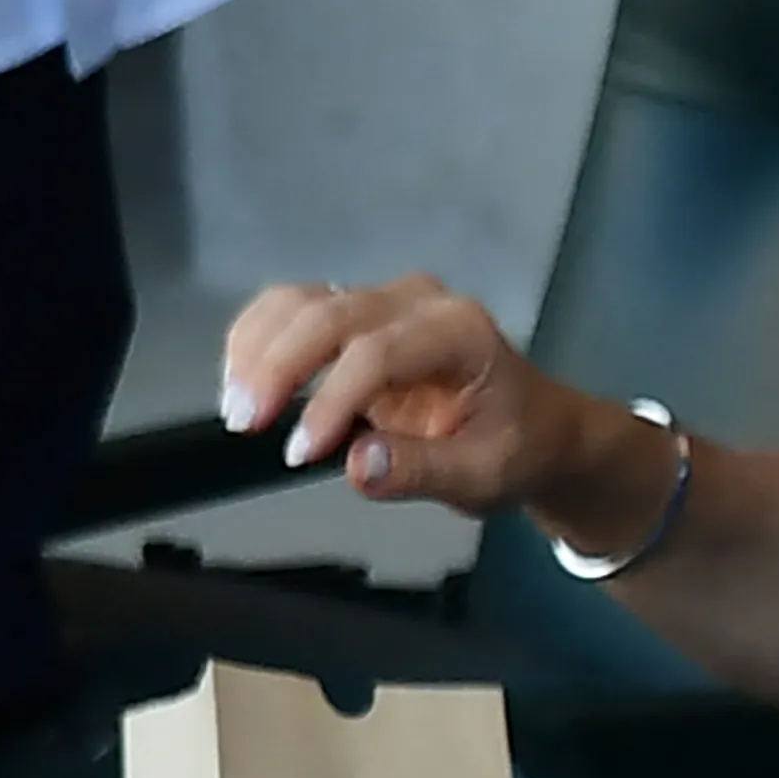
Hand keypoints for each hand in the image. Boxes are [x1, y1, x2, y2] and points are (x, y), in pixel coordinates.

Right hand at [220, 273, 577, 517]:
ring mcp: (386, 303)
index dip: (331, 399)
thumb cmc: (517, 448)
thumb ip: (421, 471)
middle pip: (330, 314)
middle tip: (245, 422)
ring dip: (257, 348)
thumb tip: (357, 465)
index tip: (301, 451)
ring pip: (302, 302)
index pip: (379, 353)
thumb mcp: (483, 475)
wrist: (539, 428)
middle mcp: (421, 304)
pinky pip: (293, 310)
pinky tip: (242, 382)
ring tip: (239, 408)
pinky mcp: (357, 316)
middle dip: (277, 366)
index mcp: (461, 334)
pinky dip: (258, 339)